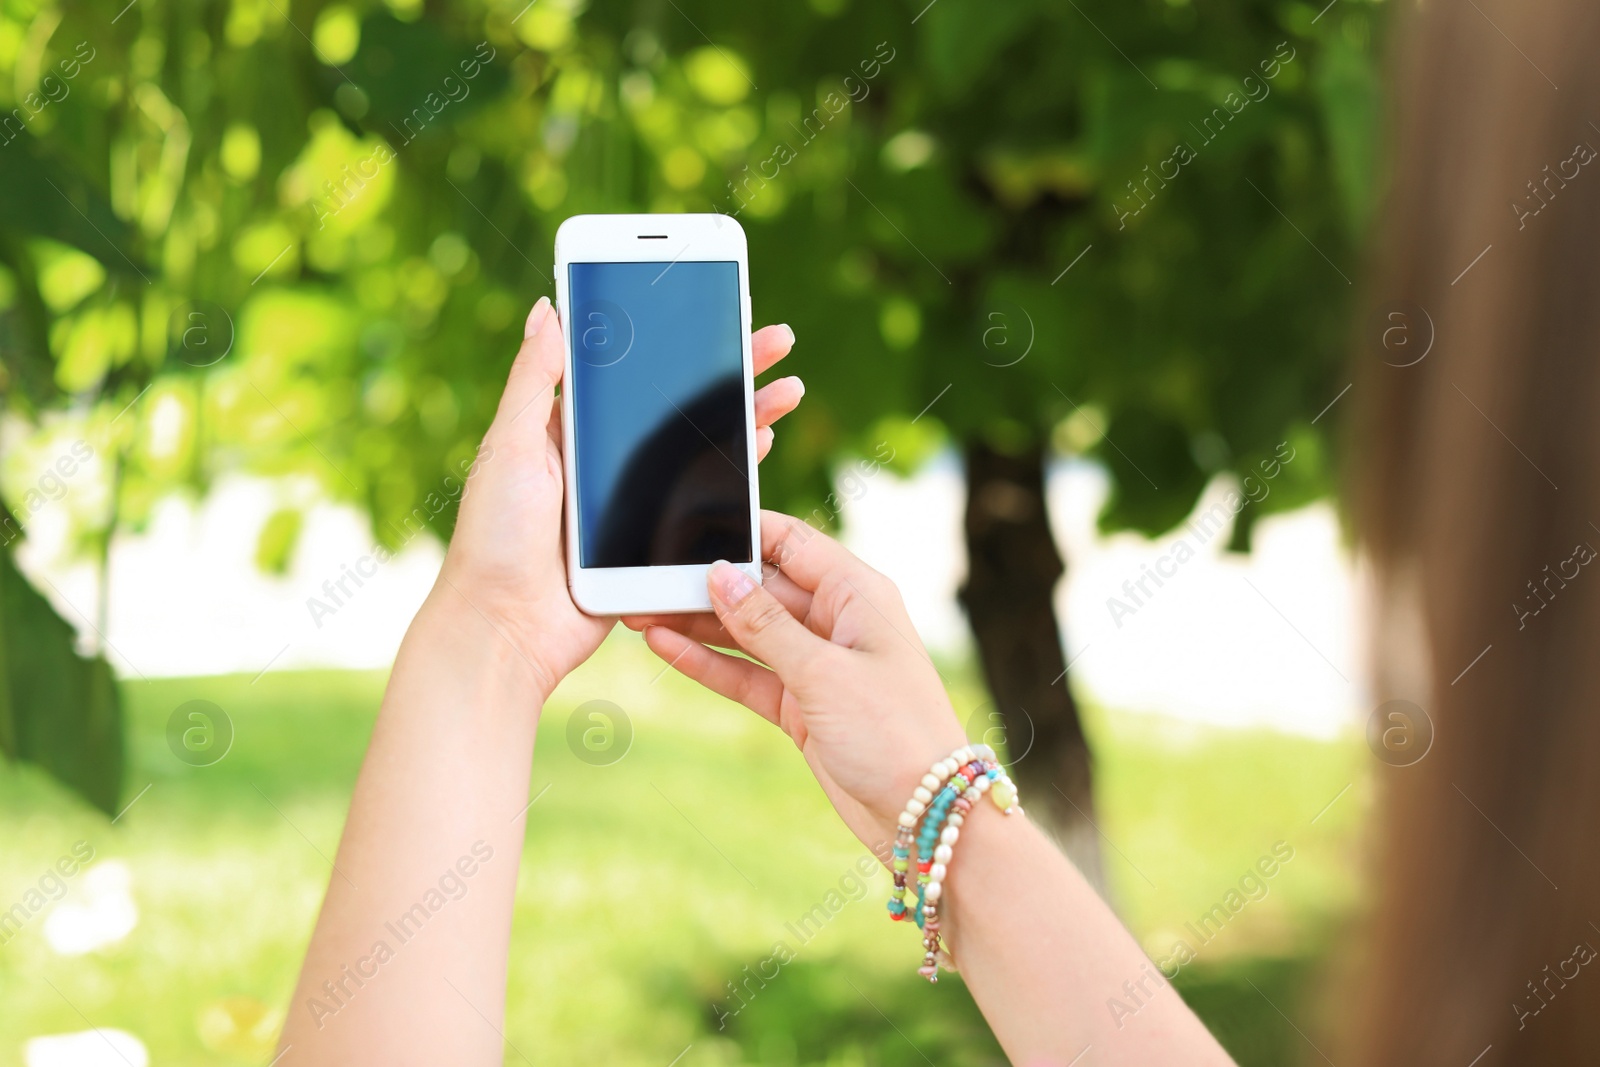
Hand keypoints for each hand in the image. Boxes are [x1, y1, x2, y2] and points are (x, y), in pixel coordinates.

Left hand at [436, 299, 804, 699]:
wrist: (507, 629)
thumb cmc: (495, 538)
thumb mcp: (509, 446)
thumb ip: (533, 380)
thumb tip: (547, 308)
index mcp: (568, 431)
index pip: (633, 372)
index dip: (675, 339)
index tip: (715, 307)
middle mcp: (606, 461)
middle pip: (679, 404)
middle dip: (731, 370)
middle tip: (777, 338)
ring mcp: (634, 502)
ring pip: (701, 447)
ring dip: (747, 414)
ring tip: (789, 388)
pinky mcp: (653, 543)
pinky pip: (704, 502)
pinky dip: (736, 470)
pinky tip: (764, 444)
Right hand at [627, 512, 967, 849]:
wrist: (924, 812)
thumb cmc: (894, 732)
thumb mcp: (823, 672)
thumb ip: (765, 626)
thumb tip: (720, 576)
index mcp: (857, 594)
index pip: (792, 543)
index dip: (743, 532)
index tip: (688, 526)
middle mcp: (837, 622)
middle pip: (762, 588)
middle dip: (707, 584)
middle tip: (647, 581)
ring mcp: (818, 665)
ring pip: (748, 633)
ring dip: (699, 624)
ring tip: (641, 612)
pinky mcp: (802, 706)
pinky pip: (747, 674)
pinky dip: (709, 663)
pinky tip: (667, 647)